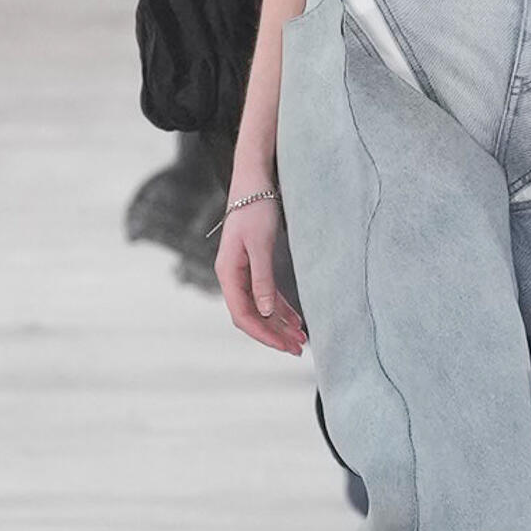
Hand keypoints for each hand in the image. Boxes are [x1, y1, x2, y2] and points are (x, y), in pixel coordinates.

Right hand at [216, 195, 306, 353]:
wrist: (255, 181)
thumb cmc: (255, 208)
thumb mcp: (261, 245)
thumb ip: (262, 279)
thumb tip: (265, 311)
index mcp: (228, 273)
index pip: (243, 314)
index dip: (264, 334)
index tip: (284, 346)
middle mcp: (232, 276)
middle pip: (252, 315)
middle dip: (274, 334)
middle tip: (298, 349)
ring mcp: (243, 271)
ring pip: (261, 307)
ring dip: (280, 324)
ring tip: (302, 338)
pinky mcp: (255, 264)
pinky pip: (267, 294)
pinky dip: (281, 308)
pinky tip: (296, 319)